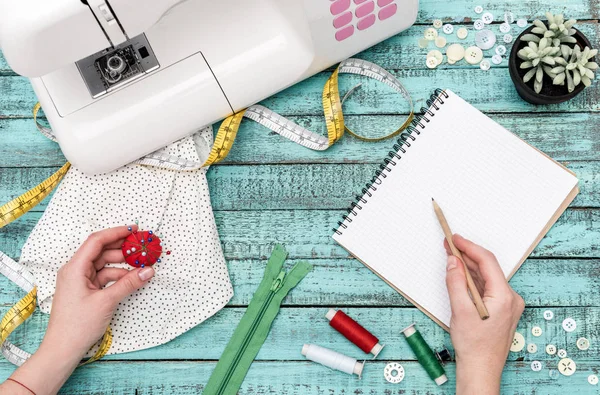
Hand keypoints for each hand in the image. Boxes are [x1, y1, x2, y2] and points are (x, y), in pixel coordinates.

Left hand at [2, 225, 154, 394]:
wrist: (63, 349)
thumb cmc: (78, 325)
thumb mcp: (107, 301)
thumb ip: (129, 283)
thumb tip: (148, 270)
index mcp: (75, 268)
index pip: (96, 241)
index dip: (116, 232)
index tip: (134, 230)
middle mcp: (76, 270)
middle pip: (101, 251)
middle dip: (122, 249)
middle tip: (142, 247)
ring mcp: (80, 280)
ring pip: (105, 265)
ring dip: (122, 264)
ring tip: (141, 264)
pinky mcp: (86, 290)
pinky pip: (104, 277)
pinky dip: (118, 277)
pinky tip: (132, 279)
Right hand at [444, 234, 524, 394]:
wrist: (481, 369)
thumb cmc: (474, 346)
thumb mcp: (460, 310)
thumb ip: (456, 282)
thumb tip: (453, 262)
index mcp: (505, 297)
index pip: (487, 262)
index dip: (469, 247)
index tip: (455, 239)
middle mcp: (510, 298)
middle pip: (487, 268)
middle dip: (467, 255)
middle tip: (449, 245)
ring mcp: (507, 304)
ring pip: (486, 277)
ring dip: (468, 267)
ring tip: (451, 257)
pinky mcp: (501, 309)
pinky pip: (486, 287)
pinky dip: (472, 280)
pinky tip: (460, 275)